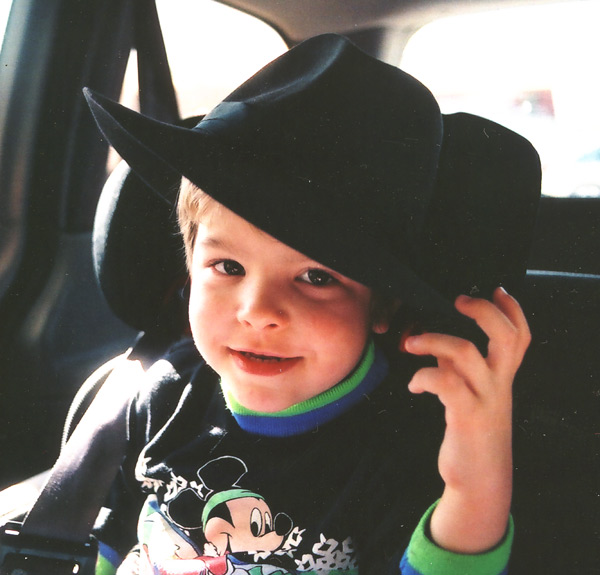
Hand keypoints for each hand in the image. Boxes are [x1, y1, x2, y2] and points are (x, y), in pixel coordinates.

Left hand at [403, 287, 530, 552]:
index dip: (513, 309)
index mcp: (502, 376)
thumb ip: (460, 367)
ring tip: (410, 343)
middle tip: (457, 301)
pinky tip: (414, 386)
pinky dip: (424, 375)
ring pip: (466, 353)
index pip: (520, 336)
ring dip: (433, 340)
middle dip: (482, 311)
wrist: (478, 479)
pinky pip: (445, 383)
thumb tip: (433, 340)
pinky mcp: (466, 417)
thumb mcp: (472, 394)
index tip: (496, 289)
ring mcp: (484, 399)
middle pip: (505, 336)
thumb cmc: (471, 430)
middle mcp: (499, 384)